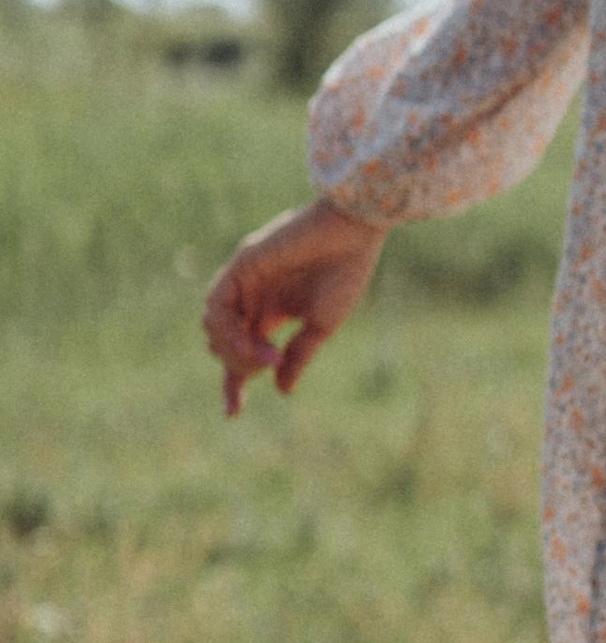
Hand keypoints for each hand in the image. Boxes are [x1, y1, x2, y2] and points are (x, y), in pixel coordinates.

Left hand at [202, 198, 386, 415]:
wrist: (354, 229)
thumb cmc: (346, 272)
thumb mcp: (323, 325)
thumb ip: (299, 355)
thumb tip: (282, 390)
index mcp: (272, 312)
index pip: (243, 352)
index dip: (235, 383)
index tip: (233, 414)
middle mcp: (253, 298)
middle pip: (225, 344)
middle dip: (240, 364)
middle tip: (272, 362)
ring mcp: (243, 281)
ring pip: (215, 327)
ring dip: (234, 349)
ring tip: (264, 354)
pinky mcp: (241, 264)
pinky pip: (217, 304)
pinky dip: (227, 327)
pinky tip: (250, 339)